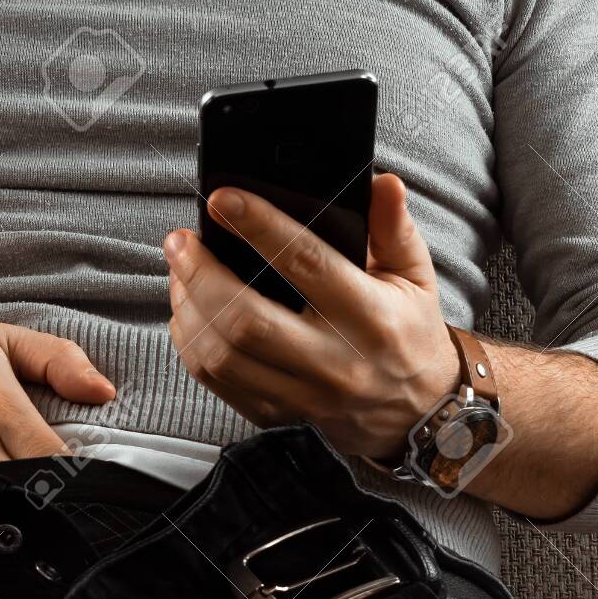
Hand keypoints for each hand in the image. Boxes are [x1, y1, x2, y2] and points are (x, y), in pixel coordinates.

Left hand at [165, 173, 458, 460]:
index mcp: (370, 318)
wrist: (417, 414)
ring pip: (223, 355)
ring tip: (180, 272)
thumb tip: (382, 183)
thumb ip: (394, 228)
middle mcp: (334, 361)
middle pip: (247, 319)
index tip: (224, 200)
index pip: (306, 264)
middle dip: (201, 273)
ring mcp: (303, 395)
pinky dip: (191, 344)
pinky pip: (217, 382)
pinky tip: (189, 312)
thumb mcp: (415, 277)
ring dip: (188, 308)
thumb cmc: (409, 335)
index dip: (259, 227)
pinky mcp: (278, 415)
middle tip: (181, 241)